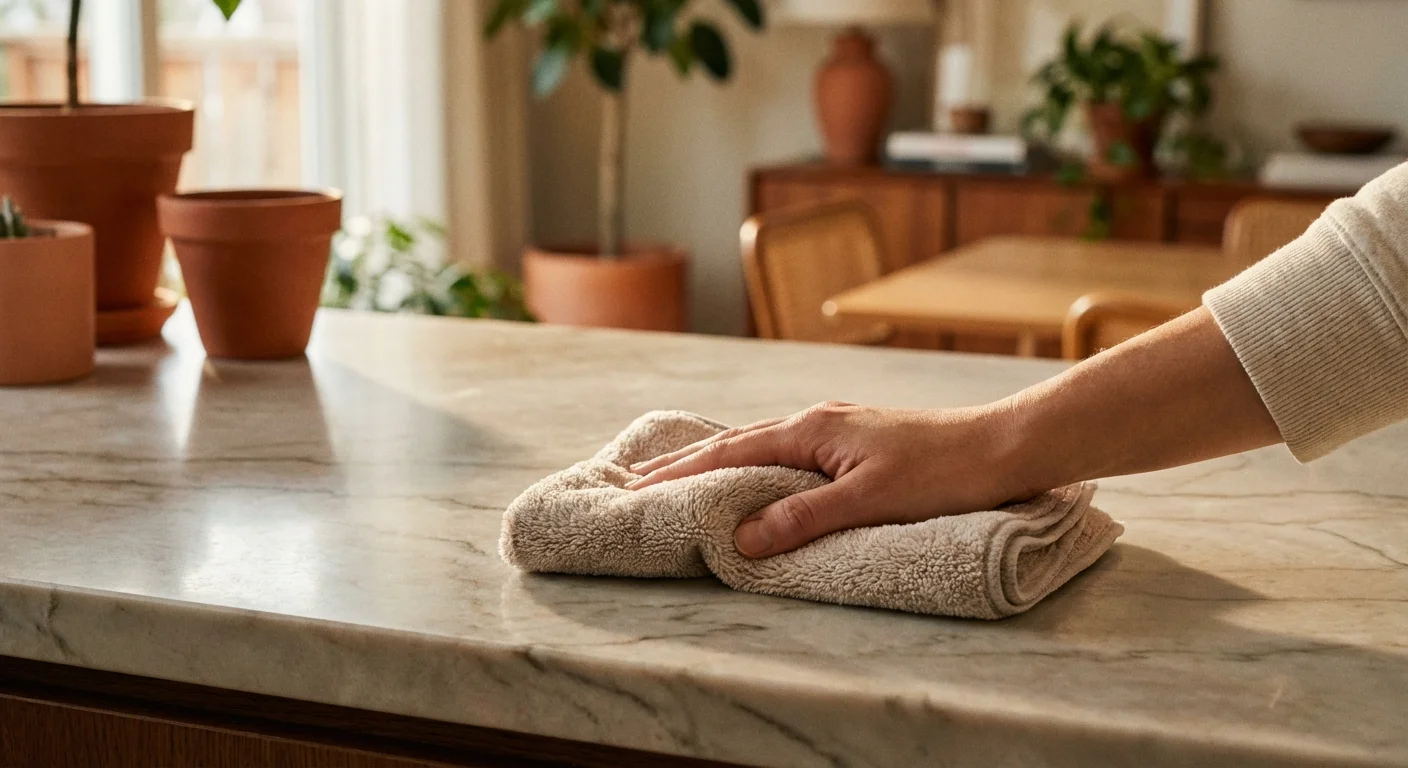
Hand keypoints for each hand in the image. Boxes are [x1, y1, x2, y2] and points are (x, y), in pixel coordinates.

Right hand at [626, 401, 1029, 557]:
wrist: (1002, 447)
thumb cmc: (942, 473)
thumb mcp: (869, 500)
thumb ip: (804, 518)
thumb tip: (741, 538)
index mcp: (811, 429)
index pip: (729, 454)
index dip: (680, 474)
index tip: (635, 490)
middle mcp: (815, 421)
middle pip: (734, 442)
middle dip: (683, 462)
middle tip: (633, 479)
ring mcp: (835, 428)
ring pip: (758, 444)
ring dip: (714, 459)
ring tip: (677, 473)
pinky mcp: (853, 441)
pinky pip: (783, 450)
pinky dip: (751, 461)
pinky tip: (751, 470)